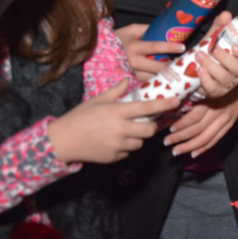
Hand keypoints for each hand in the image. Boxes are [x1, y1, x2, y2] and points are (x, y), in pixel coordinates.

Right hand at [47, 80, 179, 163]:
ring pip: (140, 143)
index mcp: (117, 112)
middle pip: (149, 130)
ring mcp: (117, 145)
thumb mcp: (97, 100)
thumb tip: (127, 81)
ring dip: (137, 137)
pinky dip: (126, 147)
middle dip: (151, 126)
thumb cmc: (78, 117)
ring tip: (125, 131)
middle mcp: (120, 129)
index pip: (147, 108)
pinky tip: (114, 141)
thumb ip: (115, 91)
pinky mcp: (113, 157)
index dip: (164, 105)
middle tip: (145, 122)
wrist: (61, 142)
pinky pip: (127, 152)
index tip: (177, 101)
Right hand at [115, 22, 184, 81]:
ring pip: (152, 77)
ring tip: (177, 73)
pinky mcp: (130, 81)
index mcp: (134, 47)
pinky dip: (155, 82)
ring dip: (165, 76)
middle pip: (157, 67)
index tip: (182, 47)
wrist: (98, 53)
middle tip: (183, 64)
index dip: (169, 47)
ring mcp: (131, 73)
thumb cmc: (117, 39)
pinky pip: (145, 83)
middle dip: (172, 66)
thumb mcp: (131, 30)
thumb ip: (146, 29)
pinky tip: (164, 81)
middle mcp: (133, 62)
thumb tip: (164, 29)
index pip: (155, 46)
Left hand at [164, 77, 237, 157]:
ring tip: (176, 151)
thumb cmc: (222, 83)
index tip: (169, 128)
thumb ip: (195, 93)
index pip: (195, 115)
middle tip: (166, 142)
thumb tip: (174, 101)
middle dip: (180, 137)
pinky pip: (215, 139)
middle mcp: (218, 112)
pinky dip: (204, 148)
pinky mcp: (229, 126)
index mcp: (212, 100)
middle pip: (198, 128)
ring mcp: (225, 120)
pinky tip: (193, 154)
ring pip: (206, 137)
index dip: (182, 124)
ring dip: (189, 146)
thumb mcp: (209, 84)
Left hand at [193, 12, 237, 100]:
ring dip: (211, 66)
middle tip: (213, 49)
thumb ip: (220, 27)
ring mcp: (227, 85)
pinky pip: (212, 88)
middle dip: (225, 58)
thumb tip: (226, 14)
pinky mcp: (215, 93)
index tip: (235, 47)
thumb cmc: (211, 53)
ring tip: (200, 56)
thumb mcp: (215, 39)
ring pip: (224, 78)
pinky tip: (199, 70)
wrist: (198, 72)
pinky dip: (205, 79)